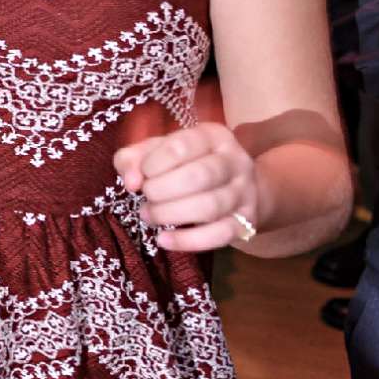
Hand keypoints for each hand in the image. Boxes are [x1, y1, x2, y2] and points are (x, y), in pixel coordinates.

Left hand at [113, 123, 263, 252]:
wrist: (237, 187)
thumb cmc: (186, 164)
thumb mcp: (157, 151)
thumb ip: (133, 158)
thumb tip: (131, 182)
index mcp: (212, 136)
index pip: (182, 147)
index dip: (153, 164)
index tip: (141, 177)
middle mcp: (234, 161)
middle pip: (199, 176)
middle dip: (161, 191)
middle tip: (146, 197)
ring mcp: (244, 193)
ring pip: (209, 206)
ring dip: (170, 215)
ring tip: (149, 216)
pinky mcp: (246, 222)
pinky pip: (219, 235)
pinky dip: (187, 241)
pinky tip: (163, 240)